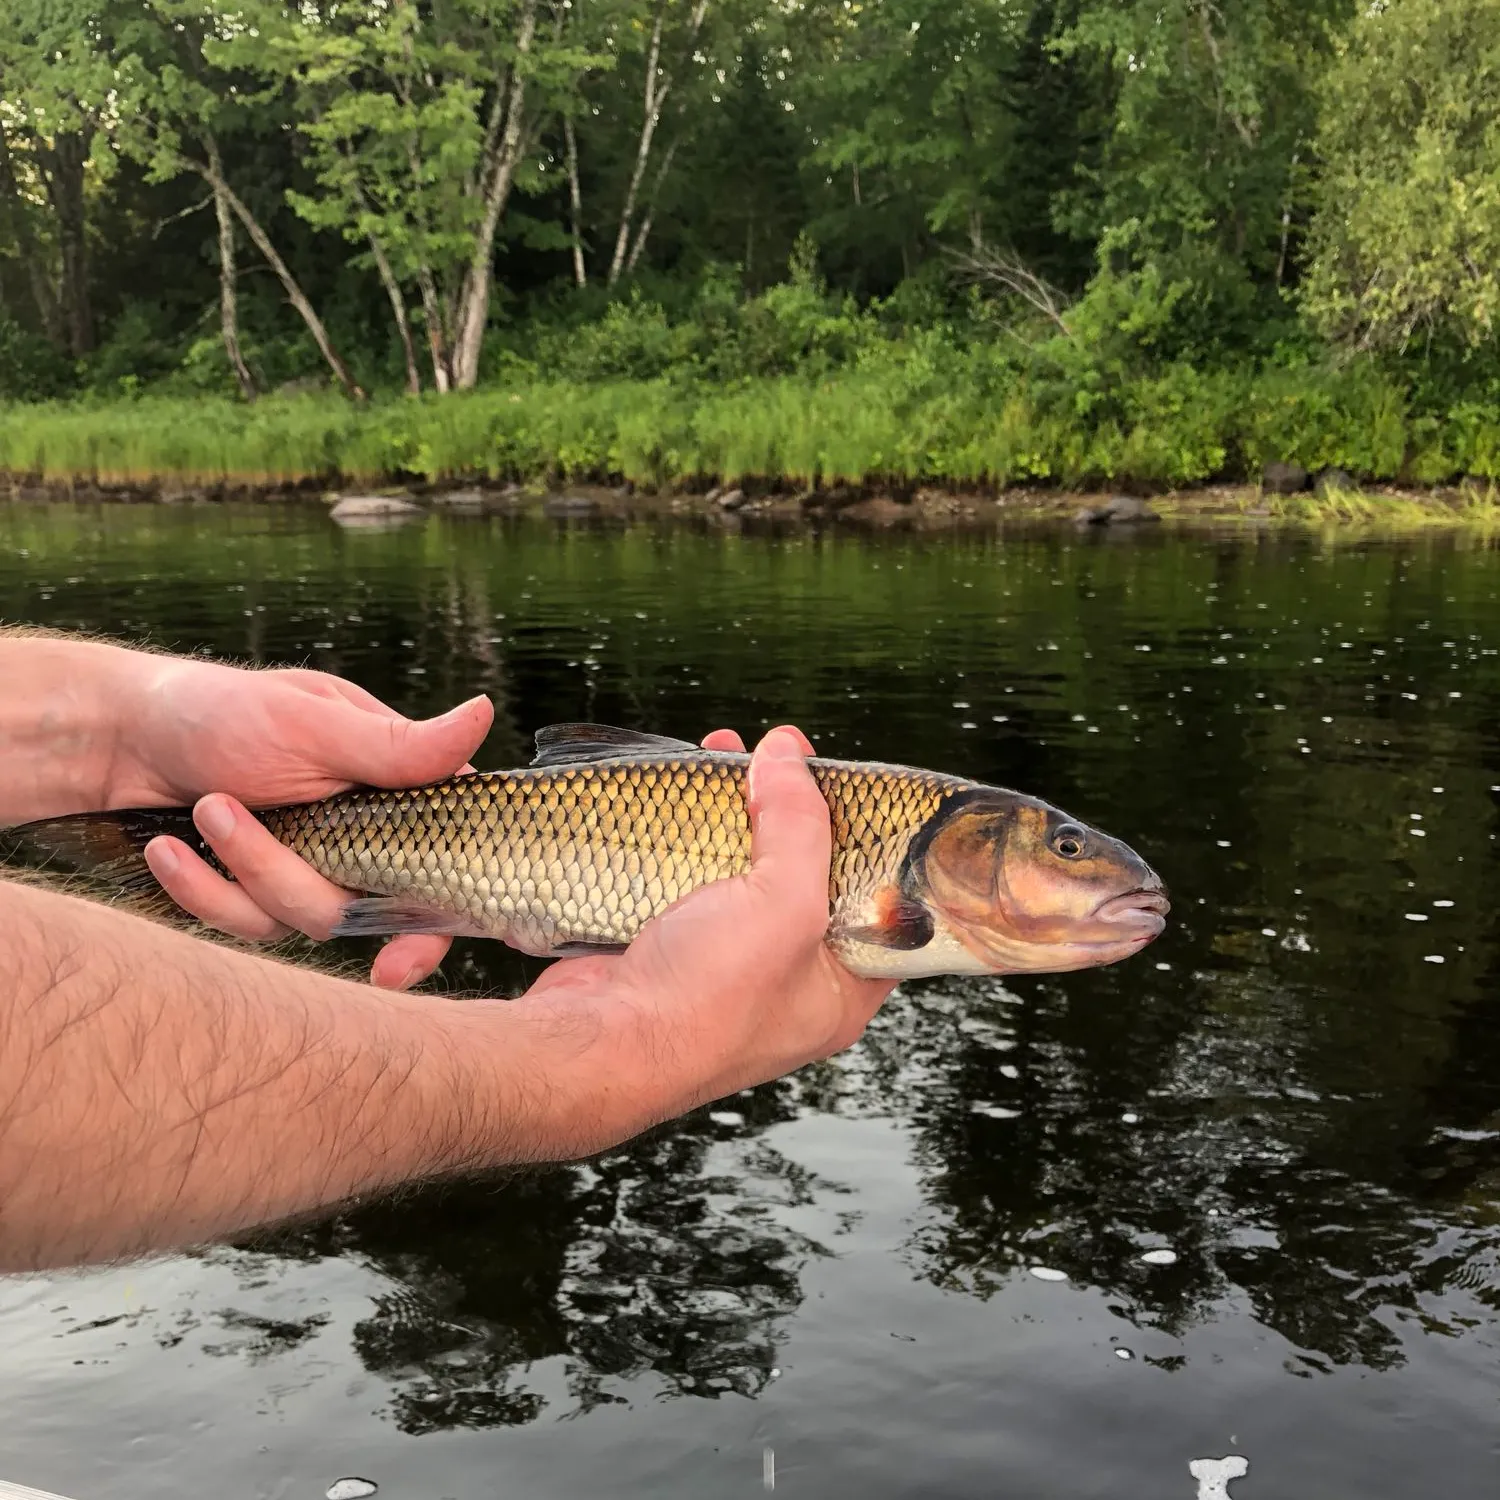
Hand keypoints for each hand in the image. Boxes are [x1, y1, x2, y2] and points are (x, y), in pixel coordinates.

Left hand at [112, 657, 490, 988]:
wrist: (121, 740)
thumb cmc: (220, 709)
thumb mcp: (310, 722)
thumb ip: (397, 744)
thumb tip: (487, 713)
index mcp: (401, 787)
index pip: (453, 856)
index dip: (446, 913)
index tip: (410, 957)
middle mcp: (370, 834)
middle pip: (379, 904)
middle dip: (322, 897)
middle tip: (288, 878)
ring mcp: (319, 869)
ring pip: (312, 919)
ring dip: (247, 869)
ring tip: (203, 806)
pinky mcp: (264, 896)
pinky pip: (252, 926)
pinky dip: (205, 890)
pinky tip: (170, 849)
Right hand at [501, 726, 896, 1155]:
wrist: (596, 1044)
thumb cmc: (706, 998)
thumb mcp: (784, 903)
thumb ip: (798, 823)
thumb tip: (786, 753)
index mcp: (840, 988)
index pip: (879, 904)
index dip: (873, 839)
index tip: (853, 783)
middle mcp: (789, 981)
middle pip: (807, 874)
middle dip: (792, 808)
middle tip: (779, 757)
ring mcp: (727, 966)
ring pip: (743, 868)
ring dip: (735, 808)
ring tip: (722, 753)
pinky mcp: (673, 947)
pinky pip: (691, 876)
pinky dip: (687, 831)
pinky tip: (681, 790)